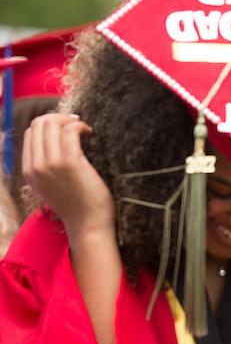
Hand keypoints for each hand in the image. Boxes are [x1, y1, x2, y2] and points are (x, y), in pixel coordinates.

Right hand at [22, 113, 113, 239]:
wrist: (87, 225)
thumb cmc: (77, 206)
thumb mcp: (52, 186)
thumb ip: (47, 167)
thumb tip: (57, 141)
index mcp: (29, 170)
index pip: (31, 133)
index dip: (49, 124)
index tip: (67, 128)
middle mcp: (35, 165)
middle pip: (39, 124)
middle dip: (59, 118)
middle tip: (77, 125)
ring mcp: (50, 163)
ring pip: (51, 123)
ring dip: (70, 120)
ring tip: (84, 129)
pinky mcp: (69, 163)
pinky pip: (70, 130)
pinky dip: (80, 126)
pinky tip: (89, 132)